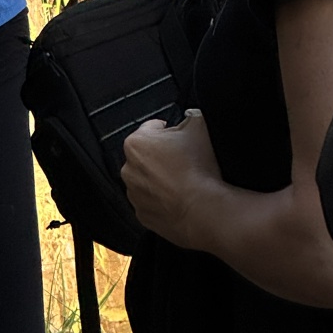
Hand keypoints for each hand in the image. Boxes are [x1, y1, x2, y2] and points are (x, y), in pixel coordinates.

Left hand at [121, 110, 222, 247]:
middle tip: (184, 161)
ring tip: (183, 181)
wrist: (204, 210)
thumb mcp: (199, 127)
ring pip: (147, 180)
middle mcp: (128, 169)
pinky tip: (179, 198)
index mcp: (136, 143)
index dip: (170, 131)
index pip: (152, 128)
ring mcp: (134, 195)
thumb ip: (190, 116)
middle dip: (163, 156)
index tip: (180, 139)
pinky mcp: (143, 216)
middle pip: (147, 155)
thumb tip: (189, 116)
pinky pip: (151, 203)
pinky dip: (162, 201)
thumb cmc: (198, 170)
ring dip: (161, 179)